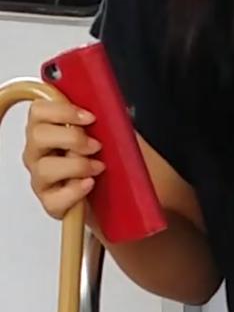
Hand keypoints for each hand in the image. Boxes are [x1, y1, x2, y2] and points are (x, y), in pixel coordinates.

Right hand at [22, 96, 104, 221]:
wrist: (118, 197)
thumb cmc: (109, 164)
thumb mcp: (108, 137)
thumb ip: (101, 121)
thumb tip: (107, 108)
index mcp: (48, 130)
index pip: (39, 111)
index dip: (62, 111)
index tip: (89, 117)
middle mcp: (38, 152)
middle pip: (37, 135)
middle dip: (72, 138)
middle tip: (95, 146)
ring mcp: (42, 178)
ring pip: (45, 168)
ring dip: (77, 165)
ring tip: (98, 168)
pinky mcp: (50, 202)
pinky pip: (55, 198)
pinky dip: (75, 191)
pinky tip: (89, 184)